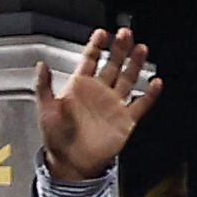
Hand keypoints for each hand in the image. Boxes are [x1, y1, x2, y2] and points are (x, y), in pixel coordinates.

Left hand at [35, 24, 162, 181]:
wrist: (70, 163)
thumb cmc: (56, 137)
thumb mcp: (45, 109)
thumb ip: (43, 86)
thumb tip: (40, 65)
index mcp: (80, 87)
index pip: (90, 60)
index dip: (96, 46)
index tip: (102, 33)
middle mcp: (99, 93)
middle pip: (113, 65)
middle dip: (120, 49)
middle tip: (125, 34)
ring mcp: (113, 105)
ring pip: (128, 79)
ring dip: (135, 64)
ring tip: (141, 49)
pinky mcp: (125, 121)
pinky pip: (140, 105)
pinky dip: (150, 94)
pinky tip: (155, 82)